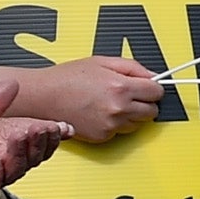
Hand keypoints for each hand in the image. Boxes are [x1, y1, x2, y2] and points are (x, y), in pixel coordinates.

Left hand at [0, 82, 70, 198]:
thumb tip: (10, 84)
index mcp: (7, 150)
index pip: (36, 141)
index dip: (51, 134)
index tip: (61, 126)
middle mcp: (4, 165)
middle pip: (33, 155)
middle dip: (40, 141)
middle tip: (45, 128)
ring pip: (16, 167)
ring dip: (21, 151)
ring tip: (22, 135)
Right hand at [33, 57, 162, 142]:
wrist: (41, 97)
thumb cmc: (66, 78)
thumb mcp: (102, 61)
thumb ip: (132, 68)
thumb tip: (153, 76)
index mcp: (121, 87)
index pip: (157, 92)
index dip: (153, 88)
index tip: (147, 87)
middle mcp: (118, 108)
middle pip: (152, 111)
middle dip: (145, 102)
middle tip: (129, 95)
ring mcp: (111, 125)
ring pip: (139, 123)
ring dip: (132, 114)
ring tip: (110, 103)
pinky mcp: (102, 137)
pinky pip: (121, 131)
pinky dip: (116, 124)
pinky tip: (100, 112)